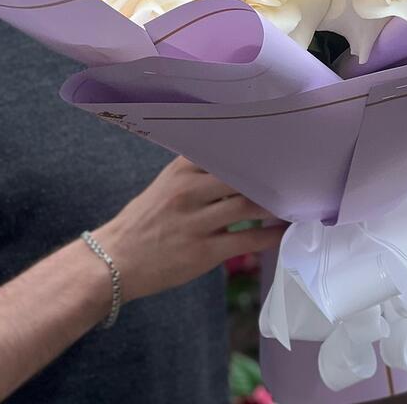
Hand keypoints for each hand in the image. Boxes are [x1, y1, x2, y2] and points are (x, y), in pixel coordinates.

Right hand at [92, 157, 283, 302]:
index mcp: (180, 171)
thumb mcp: (165, 185)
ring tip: (293, 200)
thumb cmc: (143, 221)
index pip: (222, 149)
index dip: (251, 147)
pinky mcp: (203, 252)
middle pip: (241, 176)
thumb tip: (238, 161)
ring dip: (274, 204)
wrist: (113, 261)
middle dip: (269, 175)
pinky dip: (270, 235)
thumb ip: (195, 172)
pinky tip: (282, 231)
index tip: (276, 144)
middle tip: (293, 174)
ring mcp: (196, 222)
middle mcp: (188, 191)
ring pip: (248, 207)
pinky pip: (247, 240)